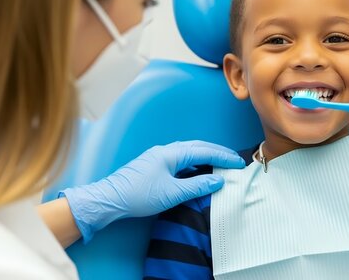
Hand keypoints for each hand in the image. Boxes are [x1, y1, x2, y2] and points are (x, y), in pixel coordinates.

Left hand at [60, 140, 244, 241]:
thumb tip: (218, 180)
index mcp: (171, 153)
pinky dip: (195, 162)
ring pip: (189, 152)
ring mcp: (159, 156)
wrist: (109, 200)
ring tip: (221, 164)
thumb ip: (197, 186)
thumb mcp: (172, 194)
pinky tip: (199, 171)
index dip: (223, 157)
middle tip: (234, 160)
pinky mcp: (154, 165)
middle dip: (217, 152)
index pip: (204, 151)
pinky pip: (181, 159)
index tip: (239, 163)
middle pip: (198, 147)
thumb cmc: (139, 196)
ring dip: (206, 156)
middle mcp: (166, 150)